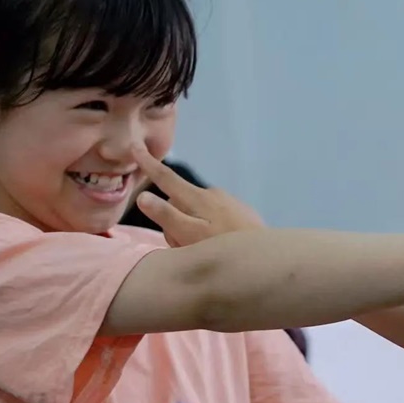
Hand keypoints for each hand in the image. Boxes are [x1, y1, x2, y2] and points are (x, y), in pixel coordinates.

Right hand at [133, 149, 263, 246]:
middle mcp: (213, 193)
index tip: (135, 146)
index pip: (166, 177)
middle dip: (174, 221)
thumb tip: (142, 196)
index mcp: (197, 197)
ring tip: (204, 250)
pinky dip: (210, 230)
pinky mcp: (242, 212)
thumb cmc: (224, 247)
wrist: (268, 256)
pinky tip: (220, 245)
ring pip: (197, 212)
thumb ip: (166, 216)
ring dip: (192, 228)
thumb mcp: (190, 236)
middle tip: (183, 246)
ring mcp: (229, 202)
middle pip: (179, 202)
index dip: (148, 163)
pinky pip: (215, 217)